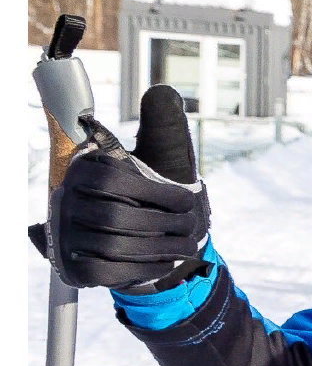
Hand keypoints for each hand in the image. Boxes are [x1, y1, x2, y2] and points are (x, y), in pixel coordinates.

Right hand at [48, 85, 208, 290]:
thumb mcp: (167, 152)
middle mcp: (66, 198)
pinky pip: (104, 272)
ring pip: (112, 246)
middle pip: (113, 217)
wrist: (159, 231)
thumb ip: (164, 122)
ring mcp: (66, 234)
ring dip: (160, 248)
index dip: (155, 193)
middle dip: (163, 225)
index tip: (186, 200)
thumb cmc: (163, 185)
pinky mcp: (75, 265)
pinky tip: (166, 262)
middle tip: (192, 226)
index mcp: (84, 166)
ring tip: (186, 244)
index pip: (110, 179)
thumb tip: (161, 93)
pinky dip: (143, 269)